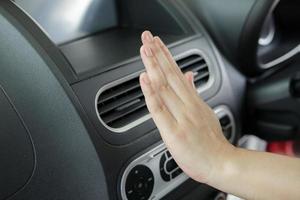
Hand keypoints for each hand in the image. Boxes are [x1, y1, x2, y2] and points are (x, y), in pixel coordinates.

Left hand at [139, 31, 234, 183]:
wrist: (221, 163)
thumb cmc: (211, 142)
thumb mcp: (205, 111)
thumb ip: (194, 92)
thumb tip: (188, 75)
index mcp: (193, 101)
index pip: (177, 73)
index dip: (166, 56)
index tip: (157, 42)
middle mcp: (187, 105)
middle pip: (170, 75)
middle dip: (157, 54)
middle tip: (147, 37)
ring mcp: (181, 117)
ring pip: (164, 88)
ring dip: (153, 67)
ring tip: (145, 50)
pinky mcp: (173, 132)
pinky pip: (160, 110)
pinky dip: (151, 93)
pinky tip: (145, 79)